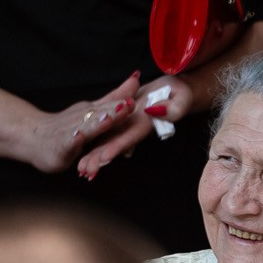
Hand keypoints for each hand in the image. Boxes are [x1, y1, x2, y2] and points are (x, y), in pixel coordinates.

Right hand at [26, 73, 141, 174]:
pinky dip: (73, 139)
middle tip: (129, 104)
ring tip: (108, 120)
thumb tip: (136, 76)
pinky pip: (68, 143)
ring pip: (86, 127)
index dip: (124, 99)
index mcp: (93, 110)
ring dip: (97, 123)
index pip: (111, 104)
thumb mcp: (94, 109)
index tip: (139, 90)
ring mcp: (71, 130)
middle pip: (100, 113)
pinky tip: (78, 137)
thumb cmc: (67, 125)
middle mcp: (83, 117)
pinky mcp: (61, 146)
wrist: (33, 136)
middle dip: (115, 110)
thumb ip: (114, 96)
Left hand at [77, 70, 206, 178]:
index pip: (131, 136)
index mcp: (147, 122)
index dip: (118, 146)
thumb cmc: (181, 93)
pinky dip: (96, 140)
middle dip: (100, 158)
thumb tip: (156, 111)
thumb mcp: (182, 97)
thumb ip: (175, 107)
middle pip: (116, 143)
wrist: (175, 90)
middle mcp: (134, 127)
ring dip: (95, 155)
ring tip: (80, 169)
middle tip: (84, 172)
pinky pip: (107, 130)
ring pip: (108, 140)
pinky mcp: (122, 118)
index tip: (104, 158)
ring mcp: (127, 124)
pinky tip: (84, 150)